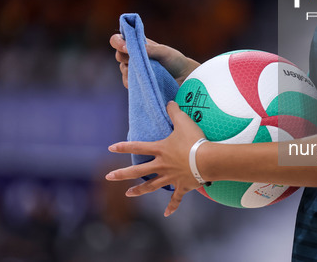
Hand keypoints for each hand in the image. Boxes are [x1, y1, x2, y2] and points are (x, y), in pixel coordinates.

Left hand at [105, 101, 207, 215]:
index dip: (123, 147)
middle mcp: (162, 165)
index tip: (110, 148)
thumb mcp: (184, 122)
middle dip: (122, 174)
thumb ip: (174, 111)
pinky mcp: (182, 186)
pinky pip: (175, 199)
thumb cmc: (194, 140)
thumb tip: (169, 102)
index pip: (138, 147)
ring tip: (128, 194)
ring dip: (139, 191)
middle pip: (138, 171)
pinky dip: (171, 207)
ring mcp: (170, 177)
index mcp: (160, 150)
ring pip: (151, 186)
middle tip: (109, 176)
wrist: (207, 159)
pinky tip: (166, 214)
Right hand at [110, 34, 200, 87]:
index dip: (118, 42)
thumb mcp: (164, 52)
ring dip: (130, 70)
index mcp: (139, 45)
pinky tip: (142, 82)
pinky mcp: (137, 84)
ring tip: (145, 72)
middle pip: (118, 55)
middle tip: (136, 59)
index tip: (125, 46)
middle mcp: (134, 57)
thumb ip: (149, 49)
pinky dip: (133, 82)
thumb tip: (131, 47)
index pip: (118, 39)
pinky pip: (128, 83)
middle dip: (125, 57)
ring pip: (123, 70)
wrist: (184, 78)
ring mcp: (135, 71)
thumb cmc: (175, 61)